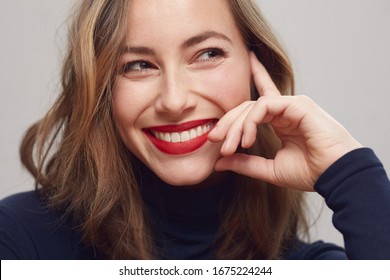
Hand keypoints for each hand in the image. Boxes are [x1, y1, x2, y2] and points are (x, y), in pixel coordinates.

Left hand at [208, 52, 361, 190]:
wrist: (336, 176)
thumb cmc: (311, 172)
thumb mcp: (269, 169)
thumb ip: (245, 164)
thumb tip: (219, 162)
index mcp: (281, 121)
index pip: (256, 104)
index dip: (239, 102)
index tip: (217, 124)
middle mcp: (285, 110)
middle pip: (246, 107)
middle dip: (227, 123)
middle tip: (214, 140)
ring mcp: (292, 105)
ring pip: (252, 106)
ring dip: (237, 127)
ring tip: (229, 147)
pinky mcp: (297, 105)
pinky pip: (264, 106)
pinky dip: (251, 122)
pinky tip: (247, 140)